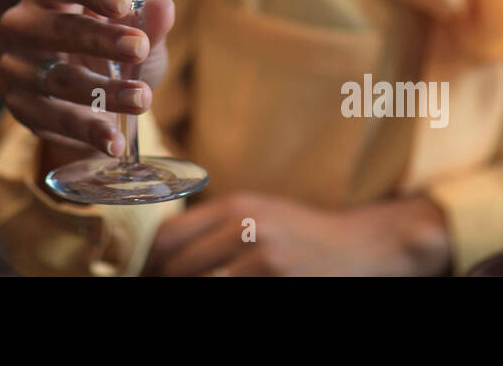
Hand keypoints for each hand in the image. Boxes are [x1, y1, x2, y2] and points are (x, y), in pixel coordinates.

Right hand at [0, 0, 173, 160]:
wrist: (92, 97)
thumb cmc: (110, 50)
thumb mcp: (137, 35)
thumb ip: (149, 23)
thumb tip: (164, 7)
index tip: (125, 2)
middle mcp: (22, 23)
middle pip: (56, 28)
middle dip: (100, 39)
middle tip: (140, 49)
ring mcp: (17, 66)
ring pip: (56, 78)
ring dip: (102, 91)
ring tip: (141, 99)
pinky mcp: (20, 105)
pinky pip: (52, 120)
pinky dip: (87, 131)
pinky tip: (113, 141)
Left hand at [144, 192, 451, 275]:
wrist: (362, 245)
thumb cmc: (301, 232)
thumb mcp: (257, 213)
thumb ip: (213, 226)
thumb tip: (160, 253)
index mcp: (235, 204)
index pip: (169, 236)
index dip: (147, 261)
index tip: (141, 273)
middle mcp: (247, 228)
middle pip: (179, 268)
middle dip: (163, 282)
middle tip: (153, 286)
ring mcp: (265, 260)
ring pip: (201, 286)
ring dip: (187, 292)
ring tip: (179, 291)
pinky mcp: (279, 284)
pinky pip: (229, 297)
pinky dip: (218, 297)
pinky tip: (217, 292)